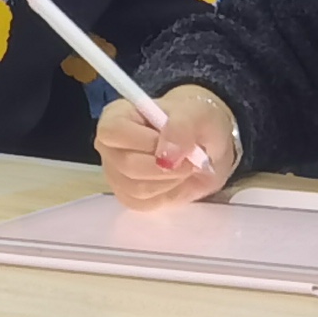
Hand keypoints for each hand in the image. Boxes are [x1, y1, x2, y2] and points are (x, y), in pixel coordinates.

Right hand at [99, 86, 241, 207]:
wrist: (208, 143)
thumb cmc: (196, 121)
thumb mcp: (198, 112)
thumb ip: (182, 126)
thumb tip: (165, 155)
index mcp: (117, 116)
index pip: (114, 131)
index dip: (145, 141)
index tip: (174, 144)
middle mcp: (109, 146)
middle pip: (127, 165)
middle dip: (165, 167)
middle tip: (190, 160)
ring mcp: (116, 174)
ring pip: (136, 189)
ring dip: (169, 181)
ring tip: (185, 168)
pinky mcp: (129, 196)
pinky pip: (144, 204)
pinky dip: (168, 194)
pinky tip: (177, 180)